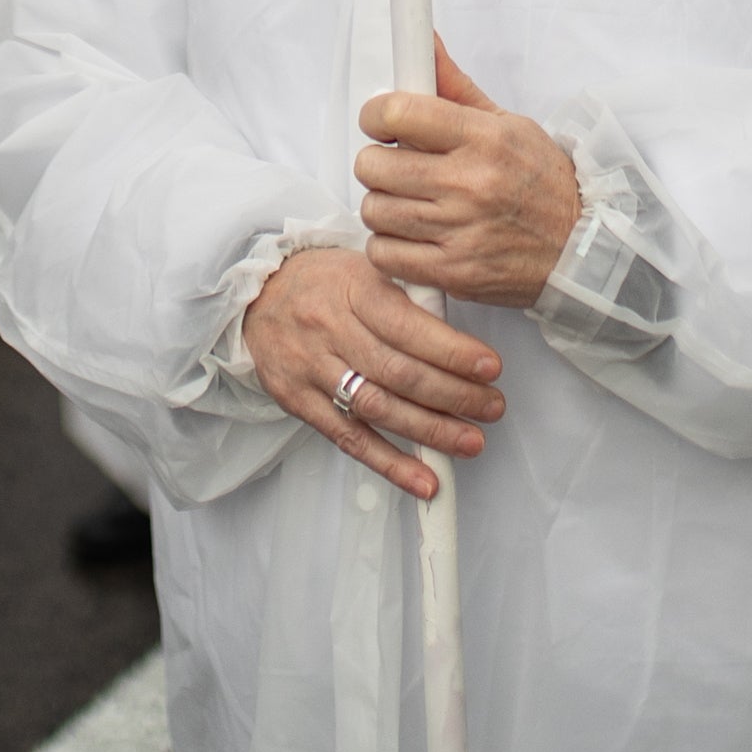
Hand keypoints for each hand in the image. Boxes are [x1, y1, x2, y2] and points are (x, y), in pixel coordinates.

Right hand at [239, 246, 504, 501]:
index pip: (407, 326)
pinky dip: (390, 464)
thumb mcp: (366, 270)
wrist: (259, 296)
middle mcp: (330, 329)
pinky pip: (349, 439)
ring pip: (377, 408)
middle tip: (492, 407)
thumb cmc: (325, 283)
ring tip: (471, 442)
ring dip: (430, 432)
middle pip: (398, 371)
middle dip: (453, 395)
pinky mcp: (300, 402)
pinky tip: (424, 481)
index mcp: (352, 288)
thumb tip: (462, 342)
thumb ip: (409, 300)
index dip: (451, 350)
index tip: (490, 368)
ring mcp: (312, 369)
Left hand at [357, 48, 581, 310]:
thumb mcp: (507, 123)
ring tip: (407, 202)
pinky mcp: (454, 272)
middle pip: (373, 164)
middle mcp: (469, 183)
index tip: (381, 122)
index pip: (397, 113)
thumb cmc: (542, 182)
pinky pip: (385, 254)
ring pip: (374, 209)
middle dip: (377, 161)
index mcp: (483, 138)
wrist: (581, 248)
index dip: (376, 114)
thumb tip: (423, 41)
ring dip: (383, 205)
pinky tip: (411, 236)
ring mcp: (460, 231)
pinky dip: (389, 245)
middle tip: (396, 166)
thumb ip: (455, 86)